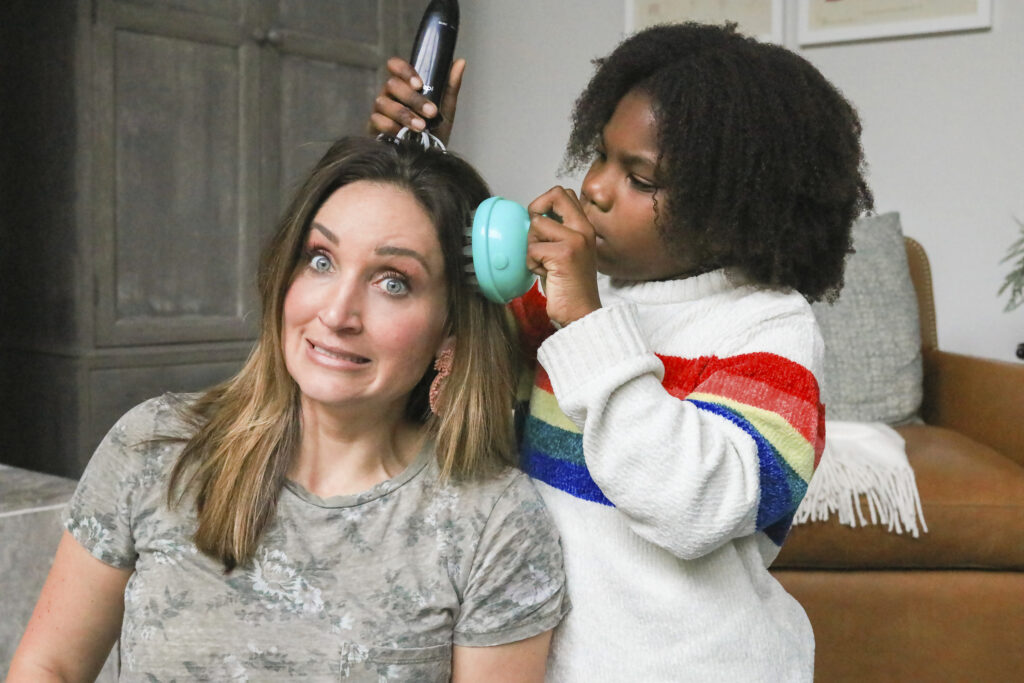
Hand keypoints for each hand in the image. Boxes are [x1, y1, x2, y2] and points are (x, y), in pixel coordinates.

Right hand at [368, 56, 465, 145]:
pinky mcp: (373, 127)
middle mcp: (390, 95)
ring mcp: (380, 110)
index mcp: (405, 86)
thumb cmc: (434, 132)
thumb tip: (460, 62)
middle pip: (393, 85)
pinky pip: (377, 121)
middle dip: (413, 99)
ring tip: (422, 127)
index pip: (396, 67)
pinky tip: (403, 135)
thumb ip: (451, 87)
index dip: (404, 71)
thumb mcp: (446, 110)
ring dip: (404, 114)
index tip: (419, 84)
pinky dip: (392, 127)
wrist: (428, 159)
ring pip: (384, 103)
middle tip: (431, 112)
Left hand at [527, 187, 601, 326]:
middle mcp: (584, 229)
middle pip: (554, 195)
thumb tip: (535, 216)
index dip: (545, 203)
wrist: (581, 313)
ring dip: (532, 246)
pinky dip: (532, 264)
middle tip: (538, 237)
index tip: (541, 224)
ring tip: (545, 264)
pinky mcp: (563, 255)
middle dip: (536, 213)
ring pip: (537, 225)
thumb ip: (558, 230)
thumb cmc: (570, 286)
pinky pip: (533, 249)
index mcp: (585, 227)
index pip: (564, 193)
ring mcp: (576, 240)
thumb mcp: (568, 251)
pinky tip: (545, 274)